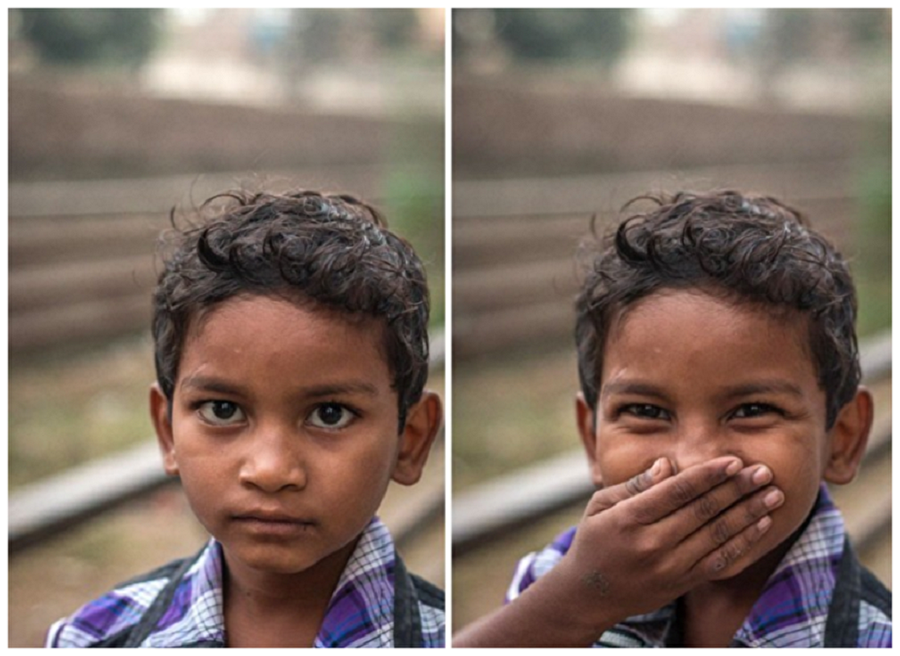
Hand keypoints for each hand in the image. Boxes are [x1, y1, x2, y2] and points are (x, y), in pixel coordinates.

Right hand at [554, 456, 781, 634]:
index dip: (708, 475)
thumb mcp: (600, 505)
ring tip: (773, 494)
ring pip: (718, 535)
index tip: (733, 461)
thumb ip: (634, 485)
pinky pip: (720, 561)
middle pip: (703, 511)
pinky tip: (761, 523)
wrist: (590, 594)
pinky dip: (744, 542)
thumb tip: (666, 465)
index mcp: (629, 519)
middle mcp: (651, 544)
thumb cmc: (594, 540)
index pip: (677, 492)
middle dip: (737, 489)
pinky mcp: (682, 583)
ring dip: (749, 513)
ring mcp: (669, 567)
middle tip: (763, 471)